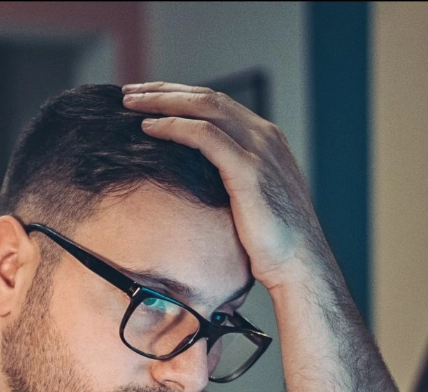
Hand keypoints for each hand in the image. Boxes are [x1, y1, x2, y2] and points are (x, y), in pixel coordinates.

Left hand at [120, 81, 333, 294]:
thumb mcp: (250, 199)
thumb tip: (195, 181)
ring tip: (129, 102)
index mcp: (265, 139)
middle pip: (207, 97)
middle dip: (164, 91)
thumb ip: (229, 179)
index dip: (178, 96)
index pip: (216, 104)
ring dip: (162, 102)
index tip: (146, 98)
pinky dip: (174, 127)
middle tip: (129, 92)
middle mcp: (264, 135)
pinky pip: (205, 136)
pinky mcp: (249, 169)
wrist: (299, 263)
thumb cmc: (271, 241)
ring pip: (204, 107)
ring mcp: (259, 149)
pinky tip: (148, 128)